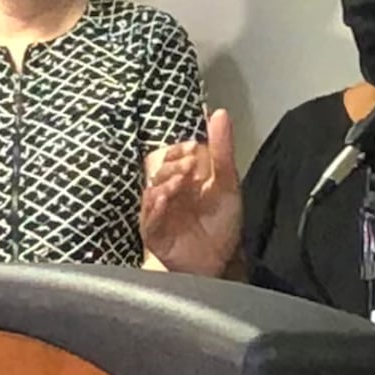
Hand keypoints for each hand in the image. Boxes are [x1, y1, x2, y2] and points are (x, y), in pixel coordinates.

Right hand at [141, 109, 241, 276]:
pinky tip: (165, 198)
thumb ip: (222, 149)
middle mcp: (170, 192)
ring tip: (180, 182)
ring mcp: (160, 212)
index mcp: (186, 177)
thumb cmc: (222, 223)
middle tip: (189, 168)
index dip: (182, 150)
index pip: (175, 154)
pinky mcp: (153, 232)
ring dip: (165, 182)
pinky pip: (147, 216)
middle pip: (161, 169)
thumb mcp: (227, 182)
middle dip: (173, 165)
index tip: (194, 150)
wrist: (221, 261)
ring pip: (153, 190)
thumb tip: (219, 113)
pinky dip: (155, 205)